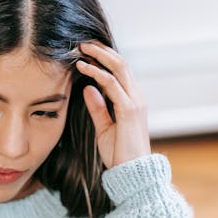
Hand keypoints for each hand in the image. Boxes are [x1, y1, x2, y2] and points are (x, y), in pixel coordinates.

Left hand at [75, 41, 150, 167]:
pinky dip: (97, 73)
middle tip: (82, 42)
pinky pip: (112, 85)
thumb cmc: (120, 155)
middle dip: (102, 50)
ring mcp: (135, 103)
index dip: (103, 59)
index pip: (120, 72)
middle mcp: (136, 98)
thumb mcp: (104, 129)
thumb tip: (88, 88)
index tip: (85, 52)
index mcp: (132, 102)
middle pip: (121, 64)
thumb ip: (98, 108)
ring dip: (99, 56)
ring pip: (119, 68)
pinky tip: (83, 68)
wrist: (133, 174)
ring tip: (81, 48)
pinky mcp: (129, 111)